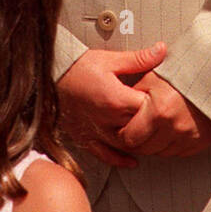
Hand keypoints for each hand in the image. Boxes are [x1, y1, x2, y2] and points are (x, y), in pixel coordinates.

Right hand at [56, 41, 166, 166]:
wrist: (47, 78)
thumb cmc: (76, 67)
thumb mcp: (109, 59)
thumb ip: (138, 59)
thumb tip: (161, 50)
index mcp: (116, 99)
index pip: (149, 108)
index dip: (159, 102)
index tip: (163, 97)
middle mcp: (108, 120)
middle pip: (140, 129)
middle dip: (152, 124)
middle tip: (161, 118)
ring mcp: (97, 132)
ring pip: (126, 145)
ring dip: (140, 143)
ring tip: (151, 137)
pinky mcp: (86, 138)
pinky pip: (106, 155)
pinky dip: (120, 159)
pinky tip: (132, 160)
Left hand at [116, 71, 210, 156]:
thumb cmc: (184, 72)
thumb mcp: (155, 76)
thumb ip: (134, 93)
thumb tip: (120, 107)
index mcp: (158, 111)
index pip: (129, 138)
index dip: (122, 134)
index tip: (123, 127)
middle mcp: (173, 128)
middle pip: (143, 149)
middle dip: (137, 141)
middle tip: (135, 130)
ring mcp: (187, 137)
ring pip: (160, 153)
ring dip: (154, 144)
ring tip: (153, 128)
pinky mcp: (198, 142)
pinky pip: (177, 152)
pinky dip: (170, 145)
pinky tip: (169, 131)